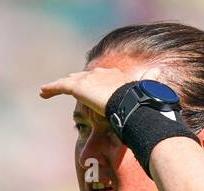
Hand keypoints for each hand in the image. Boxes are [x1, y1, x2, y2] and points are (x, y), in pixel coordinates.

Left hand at [39, 65, 161, 114]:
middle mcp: (101, 74)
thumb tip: (161, 78)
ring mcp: (88, 79)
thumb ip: (150, 87)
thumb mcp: (145, 94)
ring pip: (71, 81)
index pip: (103, 78)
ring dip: (61, 85)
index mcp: (115, 77)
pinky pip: (60, 86)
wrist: (127, 102)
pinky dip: (51, 89)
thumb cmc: (138, 102)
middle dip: (77, 80)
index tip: (94, 87)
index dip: (97, 82)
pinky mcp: (78, 86)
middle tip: (70, 85)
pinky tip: (42, 93)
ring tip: (50, 90)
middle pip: (86, 76)